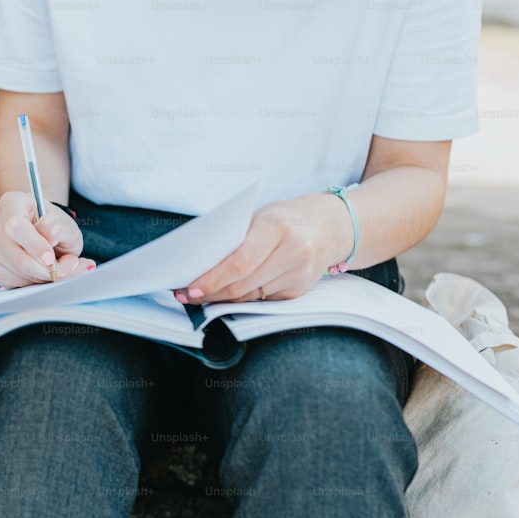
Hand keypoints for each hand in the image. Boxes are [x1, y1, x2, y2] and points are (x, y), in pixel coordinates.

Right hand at [0, 191, 94, 287]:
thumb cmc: (54, 226)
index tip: (50, 256)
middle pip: (16, 255)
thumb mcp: (65, 223)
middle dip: (42, 268)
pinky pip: (12, 281)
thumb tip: (48, 238)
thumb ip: (58, 227)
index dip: (35, 245)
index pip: (15, 225)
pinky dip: (31, 281)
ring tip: (54, 266)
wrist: (47, 236)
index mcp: (12, 202)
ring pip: (15, 271)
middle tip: (60, 266)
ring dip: (40, 275)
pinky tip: (39, 271)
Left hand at [177, 193, 353, 303]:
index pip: (239, 263)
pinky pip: (262, 300)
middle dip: (210, 293)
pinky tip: (226, 295)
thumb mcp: (260, 216)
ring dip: (222, 299)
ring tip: (200, 296)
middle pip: (242, 285)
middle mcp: (293, 252)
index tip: (191, 288)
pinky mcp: (300, 291)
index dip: (212, 280)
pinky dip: (242, 299)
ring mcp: (299, 275)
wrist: (332, 226)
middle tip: (186, 296)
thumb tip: (200, 264)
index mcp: (277, 228)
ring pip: (250, 297)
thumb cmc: (287, 218)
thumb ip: (235, 239)